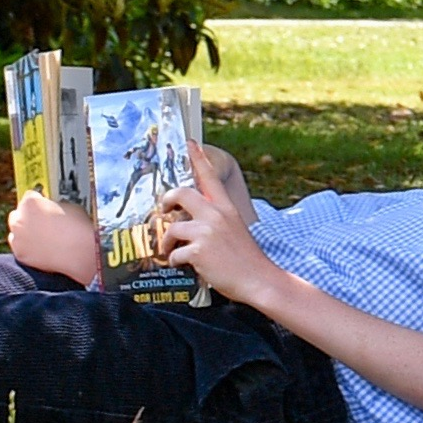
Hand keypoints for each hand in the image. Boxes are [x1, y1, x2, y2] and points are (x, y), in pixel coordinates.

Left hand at [5, 191, 106, 285]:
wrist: (81, 253)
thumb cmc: (79, 228)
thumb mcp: (70, 207)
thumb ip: (56, 206)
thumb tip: (53, 209)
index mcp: (31, 202)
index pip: (30, 196)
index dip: (39, 200)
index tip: (44, 205)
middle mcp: (19, 218)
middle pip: (18, 213)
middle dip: (28, 216)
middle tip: (42, 222)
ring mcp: (17, 237)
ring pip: (16, 231)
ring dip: (25, 232)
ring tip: (42, 237)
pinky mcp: (19, 254)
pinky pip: (20, 247)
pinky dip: (27, 247)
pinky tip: (41, 248)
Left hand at [151, 143, 277, 297]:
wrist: (258, 280)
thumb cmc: (245, 259)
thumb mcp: (234, 230)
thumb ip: (215, 221)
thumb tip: (190, 221)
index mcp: (226, 208)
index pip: (210, 177)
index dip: (198, 158)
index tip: (190, 142)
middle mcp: (216, 215)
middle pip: (181, 193)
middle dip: (167, 200)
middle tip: (163, 209)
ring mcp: (207, 232)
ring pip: (172, 228)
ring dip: (167, 242)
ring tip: (170, 251)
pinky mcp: (199, 251)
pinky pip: (175, 254)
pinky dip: (176, 261)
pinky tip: (184, 266)